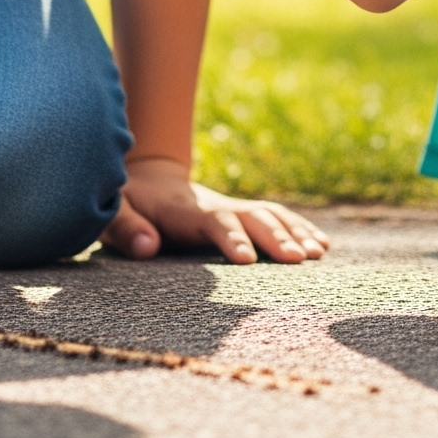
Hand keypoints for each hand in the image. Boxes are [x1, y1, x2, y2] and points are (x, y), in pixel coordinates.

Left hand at [102, 156, 329, 263]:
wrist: (148, 177)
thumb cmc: (128, 201)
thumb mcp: (115, 210)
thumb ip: (126, 227)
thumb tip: (148, 246)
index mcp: (187, 210)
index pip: (214, 223)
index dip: (231, 238)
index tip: (247, 260)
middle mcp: (218, 206)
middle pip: (253, 217)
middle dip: (277, 237)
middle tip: (299, 260)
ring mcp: (233, 209)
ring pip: (271, 215)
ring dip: (295, 232)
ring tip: (318, 253)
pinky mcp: (242, 215)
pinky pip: (276, 218)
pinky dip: (300, 228)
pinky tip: (322, 245)